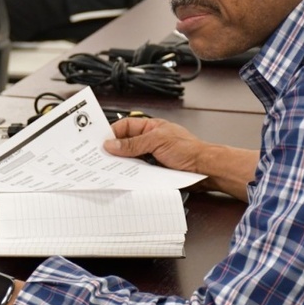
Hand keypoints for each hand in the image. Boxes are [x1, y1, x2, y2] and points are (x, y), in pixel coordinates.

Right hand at [106, 118, 259, 201]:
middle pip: (125, 144)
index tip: (99, 142)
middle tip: (100, 157)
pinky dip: (130, 175)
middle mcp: (149, 141)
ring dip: (121, 164)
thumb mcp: (157, 141)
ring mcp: (151, 157)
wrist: (204, 170)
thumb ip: (133, 143)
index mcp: (150, 127)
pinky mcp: (153, 172)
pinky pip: (137, 172)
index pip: (125, 127)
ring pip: (129, 160)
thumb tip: (112, 144)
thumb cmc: (189, 150)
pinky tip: (124, 178)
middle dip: (114, 150)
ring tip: (109, 168)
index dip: (112, 133)